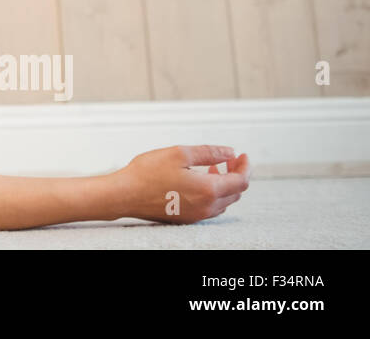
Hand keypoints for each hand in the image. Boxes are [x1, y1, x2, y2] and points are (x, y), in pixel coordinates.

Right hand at [114, 144, 249, 223]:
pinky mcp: (187, 218)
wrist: (124, 195)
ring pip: (224, 201)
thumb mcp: (179, 153)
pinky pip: (211, 207)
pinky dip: (213, 194)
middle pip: (235, 192)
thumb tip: (230, 152)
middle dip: (235, 174)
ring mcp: (197, 215)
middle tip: (227, 159)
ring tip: (212, 168)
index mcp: (208, 190)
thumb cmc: (148, 173)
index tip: (242, 155)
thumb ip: (208, 152)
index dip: (245, 166)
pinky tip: (198, 182)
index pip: (241, 181)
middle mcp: (207, 206)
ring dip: (224, 184)